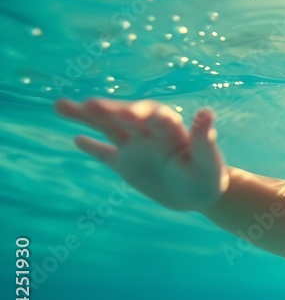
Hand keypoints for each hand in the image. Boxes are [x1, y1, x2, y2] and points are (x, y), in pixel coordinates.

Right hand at [54, 98, 228, 210]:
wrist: (200, 195)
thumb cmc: (209, 178)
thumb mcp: (210, 164)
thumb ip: (204, 140)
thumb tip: (206, 112)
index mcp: (172, 131)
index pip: (156, 117)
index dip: (144, 113)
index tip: (131, 114)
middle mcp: (150, 133)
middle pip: (126, 118)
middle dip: (110, 111)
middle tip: (89, 104)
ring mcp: (135, 147)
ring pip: (108, 128)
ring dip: (87, 117)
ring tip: (60, 105)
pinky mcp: (125, 164)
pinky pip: (105, 153)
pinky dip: (92, 147)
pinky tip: (77, 138)